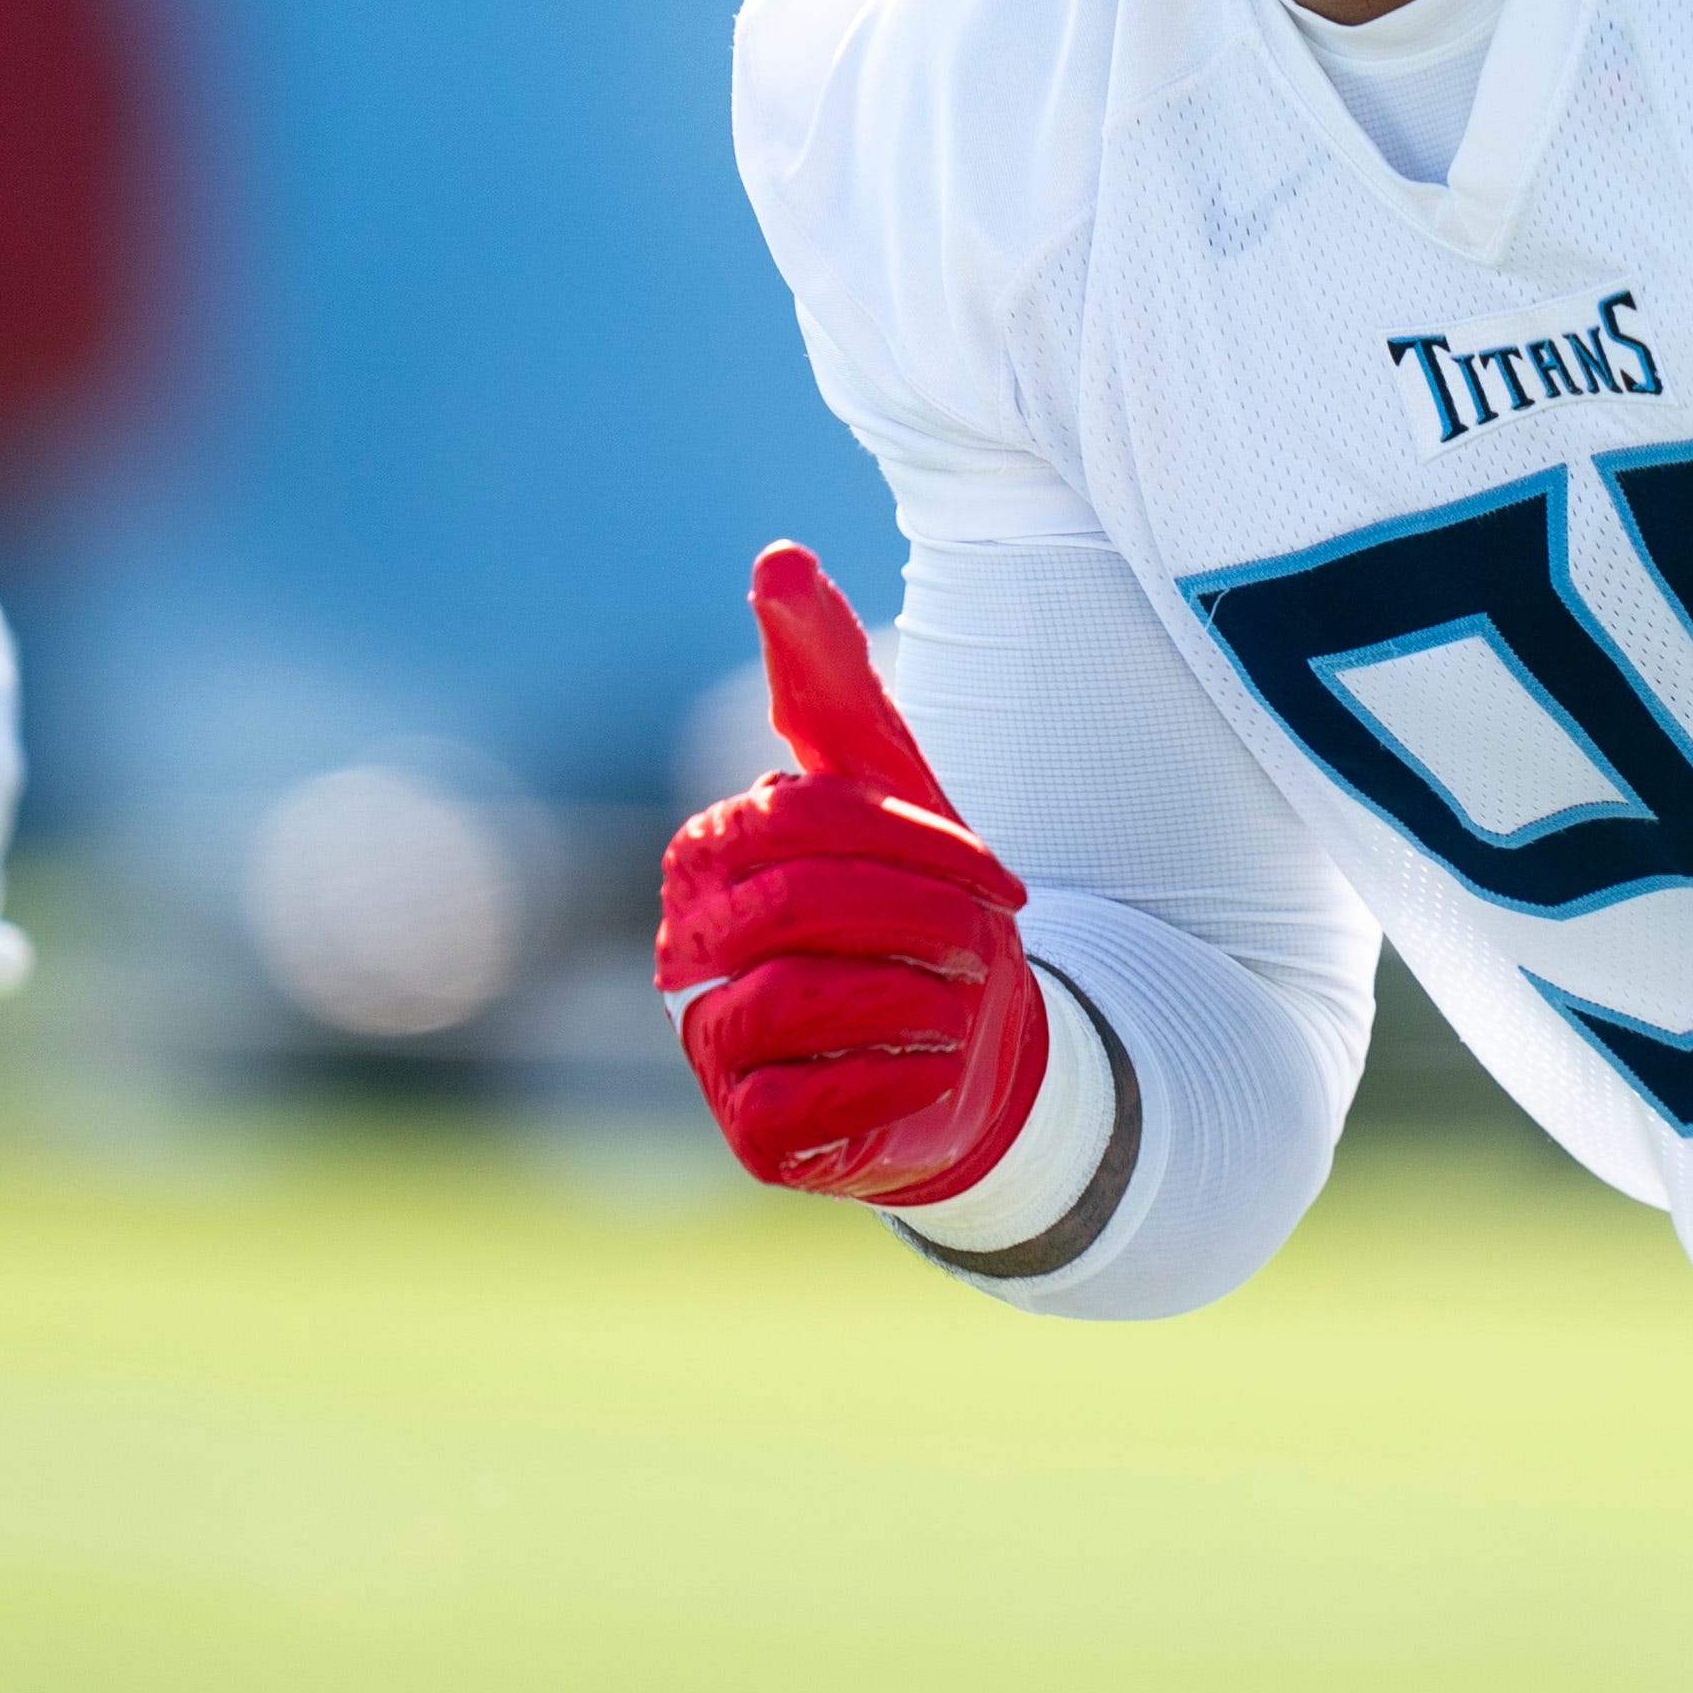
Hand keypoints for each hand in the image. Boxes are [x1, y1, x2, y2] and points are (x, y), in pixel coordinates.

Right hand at [656, 543, 1047, 1203]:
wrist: (968, 1054)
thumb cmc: (917, 908)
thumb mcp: (890, 786)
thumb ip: (827, 679)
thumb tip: (779, 555)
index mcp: (711, 854)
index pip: (804, 817)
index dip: (923, 844)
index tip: (1006, 881)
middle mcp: (687, 949)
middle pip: (803, 902)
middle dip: (925, 919)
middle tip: (992, 943)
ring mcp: (708, 1047)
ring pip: (800, 999)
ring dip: (916, 998)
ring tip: (957, 1005)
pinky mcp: (750, 1137)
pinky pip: (809, 1105)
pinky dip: (895, 1081)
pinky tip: (927, 1070)